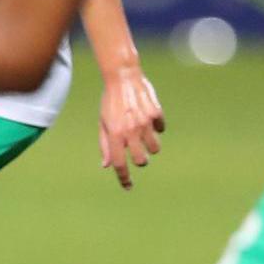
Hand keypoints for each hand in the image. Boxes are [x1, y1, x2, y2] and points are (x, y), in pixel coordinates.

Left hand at [98, 64, 164, 190]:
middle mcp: (130, 130)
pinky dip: (156, 126)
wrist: (122, 76)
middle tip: (137, 152)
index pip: (119, 163)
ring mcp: (145, 122)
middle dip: (141, 160)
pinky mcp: (156, 113)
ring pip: (155, 148)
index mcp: (114, 134)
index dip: (124, 178)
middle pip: (142, 160)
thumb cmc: (110, 101)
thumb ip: (105, 144)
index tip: (128, 187)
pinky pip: (161, 128)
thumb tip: (107, 165)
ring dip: (150, 145)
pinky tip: (149, 117)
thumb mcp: (103, 122)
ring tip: (143, 133)